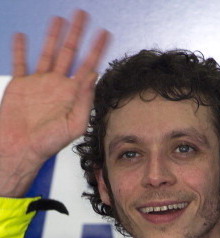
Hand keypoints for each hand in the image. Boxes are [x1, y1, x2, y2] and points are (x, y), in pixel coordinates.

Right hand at [0, 10, 108, 196]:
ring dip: (53, 36)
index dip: (97, 49)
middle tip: (83, 15)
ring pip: (48, 52)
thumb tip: (93, 76)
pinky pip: (20, 62)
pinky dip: (20, 49)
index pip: (88, 66)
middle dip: (77, 34)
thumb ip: (84, 100)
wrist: (21, 147)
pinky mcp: (20, 84)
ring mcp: (39, 83)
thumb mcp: (74, 124)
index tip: (105, 34)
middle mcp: (58, 86)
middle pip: (69, 53)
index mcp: (72, 94)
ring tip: (59, 20)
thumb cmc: (48, 142)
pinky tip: (22, 37)